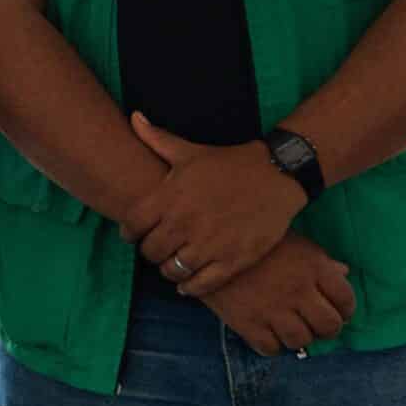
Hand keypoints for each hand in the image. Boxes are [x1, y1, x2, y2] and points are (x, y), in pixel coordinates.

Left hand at [123, 114, 304, 297]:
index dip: (129, 233)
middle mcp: (184, 223)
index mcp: (169, 197)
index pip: (132, 226)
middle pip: (150, 251)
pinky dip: (190, 288)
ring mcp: (208, 244)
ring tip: (173, 265)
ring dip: (169, 270)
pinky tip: (188, 283)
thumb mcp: (189, 151)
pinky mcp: (232, 260)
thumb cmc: (228, 163)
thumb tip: (133, 117)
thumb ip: (156, 139)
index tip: (135, 234)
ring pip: (172, 271)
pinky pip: (201, 285)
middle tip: (157, 249)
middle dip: (150, 252)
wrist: (276, 175)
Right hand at [198, 236, 355, 354]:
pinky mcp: (247, 323)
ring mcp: (273, 309)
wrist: (205, 244)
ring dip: (300, 338)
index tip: (338, 311)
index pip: (346, 299)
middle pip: (329, 326)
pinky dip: (272, 345)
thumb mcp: (293, 241)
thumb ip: (319, 260)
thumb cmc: (255, 241)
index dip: (345, 310)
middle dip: (326, 329)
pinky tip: (268, 333)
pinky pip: (270, 348)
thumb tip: (343, 272)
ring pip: (301, 341)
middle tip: (316, 325)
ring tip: (291, 329)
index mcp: (313, 267)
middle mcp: (298, 291)